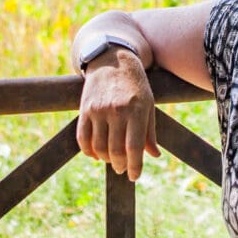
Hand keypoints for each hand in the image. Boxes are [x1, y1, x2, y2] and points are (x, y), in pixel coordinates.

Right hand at [76, 48, 159, 180]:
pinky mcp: (85, 109)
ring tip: (111, 160)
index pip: (134, 147)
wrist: (112, 60)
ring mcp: (98, 110)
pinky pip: (83, 138)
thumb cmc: (135, 85)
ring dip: (105, 159)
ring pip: (99, 147)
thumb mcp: (148, 104)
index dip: (135, 166)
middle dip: (120, 165)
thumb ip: (149, 131)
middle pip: (115, 150)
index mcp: (136, 110)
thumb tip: (154, 155)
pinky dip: (88, 151)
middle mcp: (116, 111)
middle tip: (122, 168)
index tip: (134, 176)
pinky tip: (95, 154)